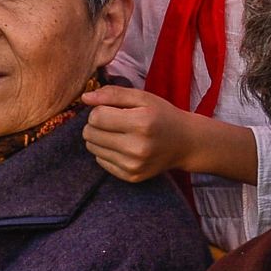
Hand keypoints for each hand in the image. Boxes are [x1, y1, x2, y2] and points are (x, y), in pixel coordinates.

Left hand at [81, 87, 204, 181]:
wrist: (185, 143)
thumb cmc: (162, 115)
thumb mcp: (143, 97)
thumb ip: (113, 93)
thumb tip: (85, 97)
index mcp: (141, 123)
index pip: (96, 117)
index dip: (99, 110)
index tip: (112, 109)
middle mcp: (137, 147)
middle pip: (90, 134)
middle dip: (96, 124)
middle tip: (114, 121)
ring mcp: (134, 165)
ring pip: (92, 148)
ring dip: (100, 138)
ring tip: (119, 133)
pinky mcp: (131, 176)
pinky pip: (100, 161)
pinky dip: (107, 152)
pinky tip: (124, 147)